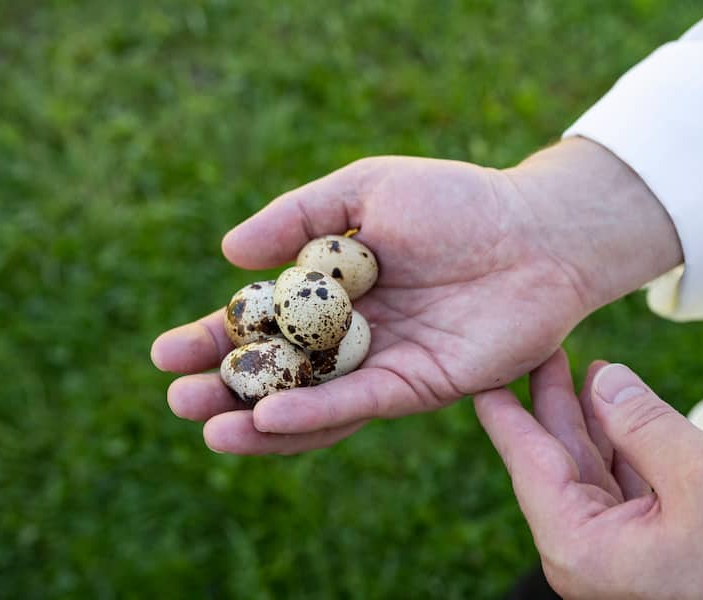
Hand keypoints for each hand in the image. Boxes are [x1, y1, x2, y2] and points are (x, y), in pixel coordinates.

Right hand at [151, 139, 680, 453]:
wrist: (537, 232)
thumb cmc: (457, 201)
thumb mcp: (366, 189)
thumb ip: (299, 217)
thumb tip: (229, 252)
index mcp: (336, 289)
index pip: (264, 322)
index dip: (215, 337)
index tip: (165, 352)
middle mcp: (355, 334)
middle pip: (281, 371)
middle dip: (227, 388)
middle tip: (178, 399)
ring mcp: (386, 364)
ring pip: (314, 402)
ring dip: (260, 419)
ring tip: (209, 429)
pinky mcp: (421, 386)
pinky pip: (360, 404)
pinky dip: (315, 414)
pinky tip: (269, 418)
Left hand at [475, 351, 702, 599]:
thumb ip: (645, 423)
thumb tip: (604, 379)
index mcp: (580, 545)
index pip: (528, 463)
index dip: (506, 413)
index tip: (481, 377)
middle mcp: (586, 554)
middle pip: (556, 463)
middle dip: (553, 404)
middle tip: (544, 352)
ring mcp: (614, 555)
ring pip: (590, 471)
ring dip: (591, 420)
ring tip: (585, 369)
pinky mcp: (644, 551)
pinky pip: (619, 486)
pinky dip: (621, 446)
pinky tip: (620, 411)